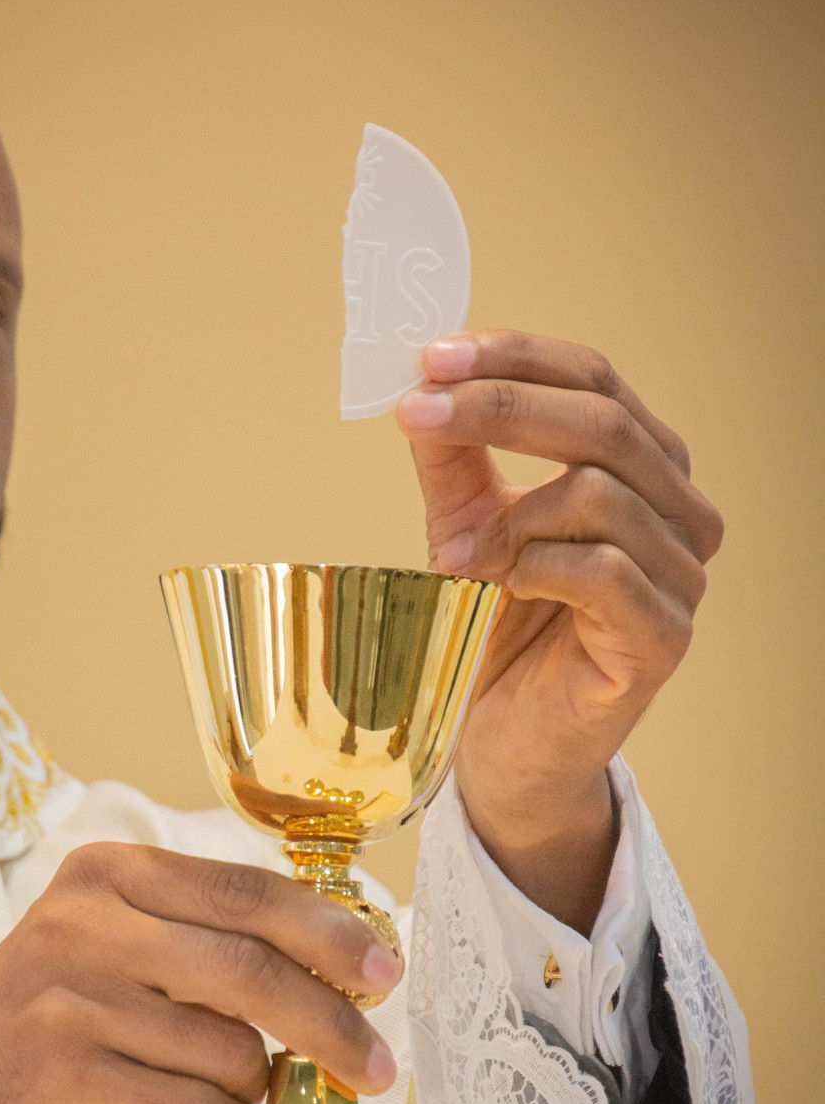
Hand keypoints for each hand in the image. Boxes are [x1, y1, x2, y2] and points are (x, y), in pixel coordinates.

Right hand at [0, 844, 401, 1103]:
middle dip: (330, 1023)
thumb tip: (339, 962)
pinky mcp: (69, 1081)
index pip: (245, 892)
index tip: (385, 970)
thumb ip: (202, 940)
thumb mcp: (110, 944)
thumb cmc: (49, 1020)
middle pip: (249, 969)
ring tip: (238, 1097)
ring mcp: (72, 1004)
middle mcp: (86, 925)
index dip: (328, 932)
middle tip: (377, 1068)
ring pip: (228, 1049)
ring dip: (258, 1088)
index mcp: (108, 874)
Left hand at [396, 330, 722, 931]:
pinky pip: (606, 572)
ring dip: (508, 512)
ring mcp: (682, 578)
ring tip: (447, 552)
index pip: (594, 379)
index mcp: (641, 466)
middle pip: (605, 423)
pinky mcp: (664, 640)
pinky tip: (491, 584)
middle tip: (420, 411)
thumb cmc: (496, 633)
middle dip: (502, 406)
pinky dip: (535, 565)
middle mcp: (679, 512)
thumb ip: (455, 458)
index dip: (516, 357)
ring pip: (605, 493)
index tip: (433, 356)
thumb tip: (424, 383)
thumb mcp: (465, 524)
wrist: (507, 747)